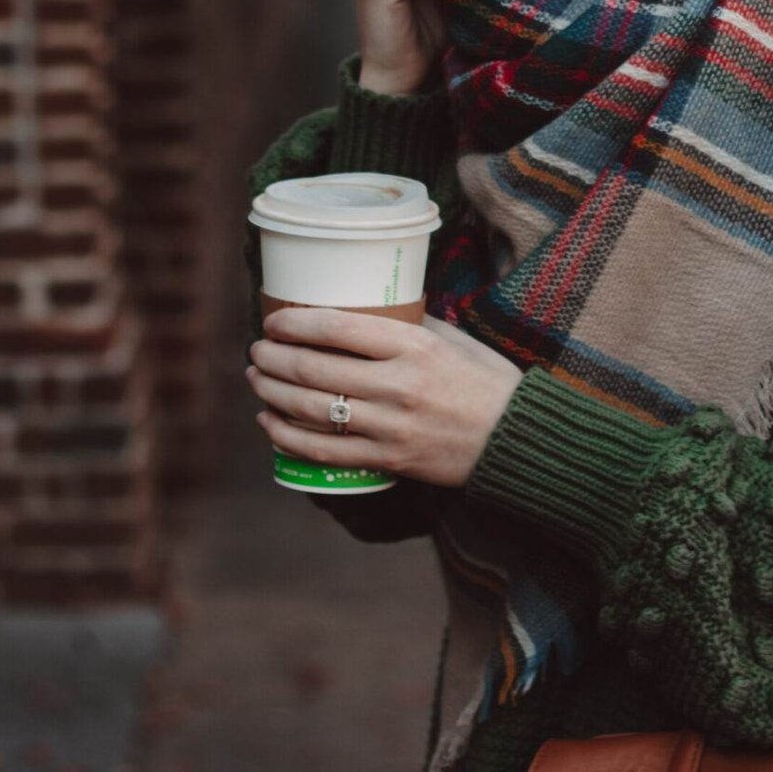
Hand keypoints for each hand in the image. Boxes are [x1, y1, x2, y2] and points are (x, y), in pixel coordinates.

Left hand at [249, 306, 522, 487]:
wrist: (515, 439)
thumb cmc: (487, 381)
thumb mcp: (453, 339)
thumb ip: (410, 326)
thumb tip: (364, 311)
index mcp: (414, 346)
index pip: (338, 328)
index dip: (295, 323)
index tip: (274, 320)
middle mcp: (398, 385)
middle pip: (314, 368)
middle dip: (273, 356)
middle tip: (257, 348)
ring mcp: (390, 426)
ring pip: (310, 408)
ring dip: (272, 391)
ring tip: (257, 377)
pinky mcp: (388, 460)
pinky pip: (324, 451)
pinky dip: (288, 435)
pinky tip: (270, 422)